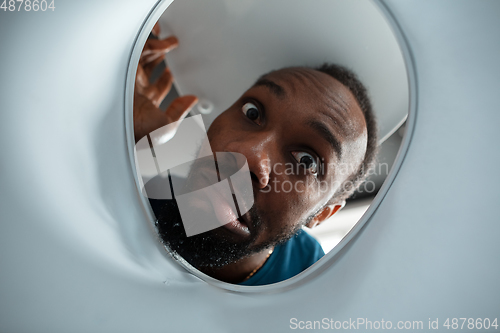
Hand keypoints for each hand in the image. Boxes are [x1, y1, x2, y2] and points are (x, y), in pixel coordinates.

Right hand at [134, 23, 197, 143]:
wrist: (122, 125)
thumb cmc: (139, 132)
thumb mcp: (167, 126)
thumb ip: (180, 111)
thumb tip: (192, 100)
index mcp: (146, 103)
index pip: (157, 87)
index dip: (166, 80)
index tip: (172, 73)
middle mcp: (138, 88)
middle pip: (149, 70)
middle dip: (160, 60)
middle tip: (171, 51)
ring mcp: (132, 76)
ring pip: (144, 58)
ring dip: (159, 49)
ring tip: (171, 43)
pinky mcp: (127, 65)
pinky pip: (142, 49)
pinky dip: (155, 45)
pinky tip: (165, 46)